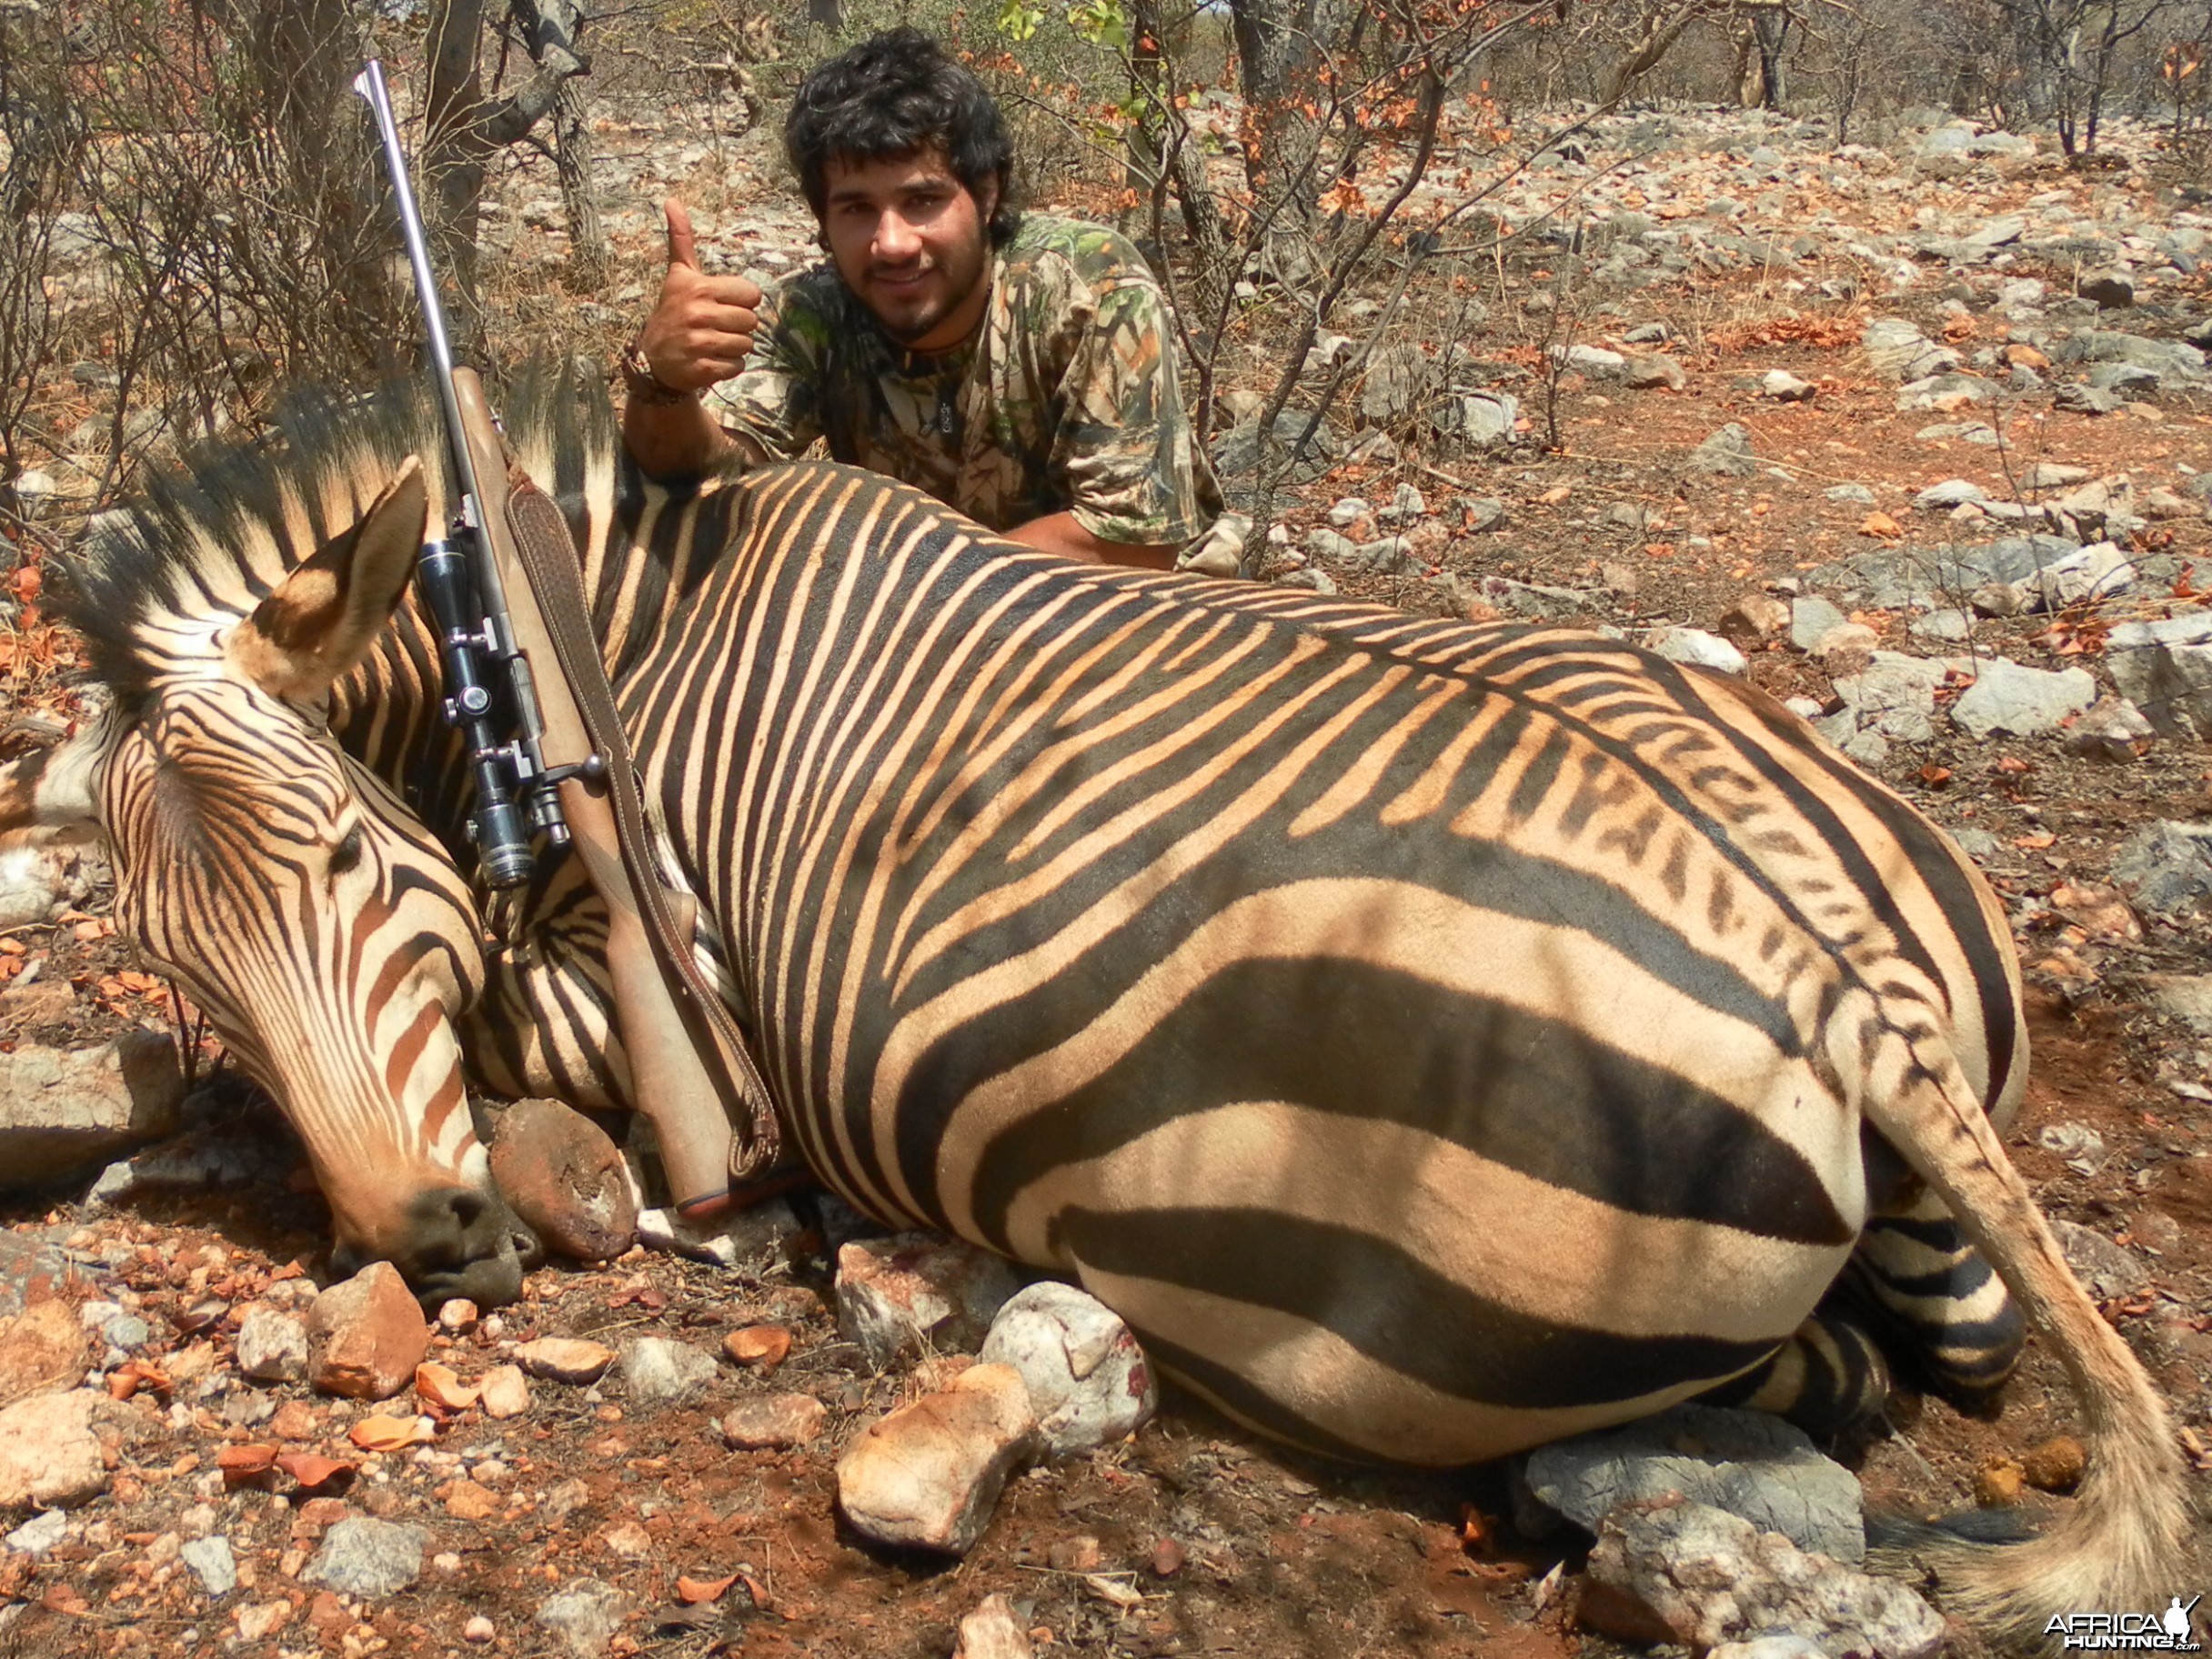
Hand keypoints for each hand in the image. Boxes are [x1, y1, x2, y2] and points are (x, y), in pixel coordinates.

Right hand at [636, 200, 763, 393]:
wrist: (653, 358)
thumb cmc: (673, 310)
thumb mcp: (678, 274)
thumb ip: (681, 239)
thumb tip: (672, 200)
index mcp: (699, 288)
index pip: (752, 294)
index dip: (742, 301)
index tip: (723, 304)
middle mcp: (698, 314)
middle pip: (751, 321)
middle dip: (739, 325)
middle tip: (717, 325)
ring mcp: (699, 343)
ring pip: (747, 345)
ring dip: (735, 346)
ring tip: (713, 342)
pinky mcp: (703, 369)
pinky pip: (737, 366)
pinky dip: (729, 366)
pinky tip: (710, 359)